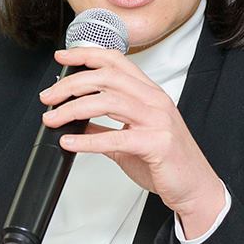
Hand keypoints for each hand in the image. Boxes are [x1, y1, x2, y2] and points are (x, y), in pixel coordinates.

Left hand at [41, 46, 224, 235]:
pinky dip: (87, 139)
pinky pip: (116, 138)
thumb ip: (104, 126)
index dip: (86, 55)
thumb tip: (74, 119)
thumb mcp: (130, 137)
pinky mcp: (157, 143)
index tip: (61, 57)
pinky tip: (69, 142)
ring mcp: (157, 120)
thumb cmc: (165, 161)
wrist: (195, 187)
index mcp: (149, 93)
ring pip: (108, 101)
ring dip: (73, 108)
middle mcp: (154, 100)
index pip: (115, 61)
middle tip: (48, 97)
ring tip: (52, 119)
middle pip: (106, 78)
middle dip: (70, 85)